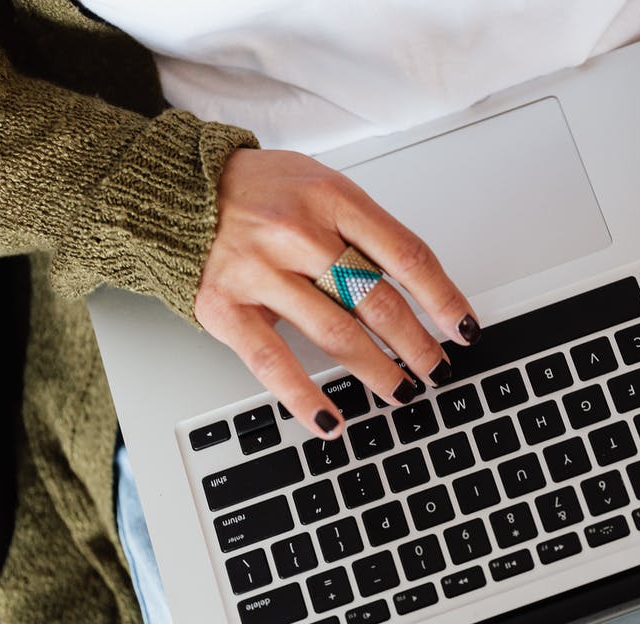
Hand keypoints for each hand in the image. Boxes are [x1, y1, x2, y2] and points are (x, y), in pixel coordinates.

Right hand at [195, 149, 479, 438]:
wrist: (176, 189)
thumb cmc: (259, 190)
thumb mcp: (321, 186)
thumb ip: (363, 230)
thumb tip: (416, 288)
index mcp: (332, 198)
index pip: (406, 256)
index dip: (443, 299)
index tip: (464, 328)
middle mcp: (298, 233)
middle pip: (377, 301)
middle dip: (417, 344)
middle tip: (437, 368)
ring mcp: (260, 271)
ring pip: (335, 333)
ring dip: (377, 370)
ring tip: (402, 390)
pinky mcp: (224, 306)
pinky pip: (273, 361)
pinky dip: (305, 397)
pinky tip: (331, 421)